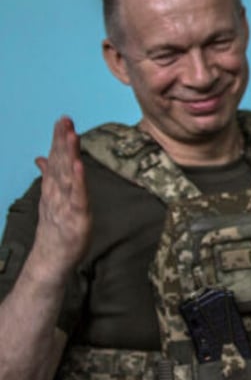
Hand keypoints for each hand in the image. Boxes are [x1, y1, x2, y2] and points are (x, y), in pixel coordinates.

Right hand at [30, 116, 91, 277]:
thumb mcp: (53, 199)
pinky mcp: (76, 218)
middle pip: (60, 163)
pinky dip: (78, 181)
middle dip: (62, 141)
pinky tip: (79, 166)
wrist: (52, 259)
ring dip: (69, 156)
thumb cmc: (56, 228)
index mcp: (55, 188)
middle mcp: (58, 193)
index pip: (57, 159)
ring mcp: (66, 205)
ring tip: (71, 136)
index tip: (63, 120)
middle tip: (65, 120)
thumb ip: (49, 176)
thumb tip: (42, 157)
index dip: (59, 139)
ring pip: (67, 177)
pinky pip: (77, 197)